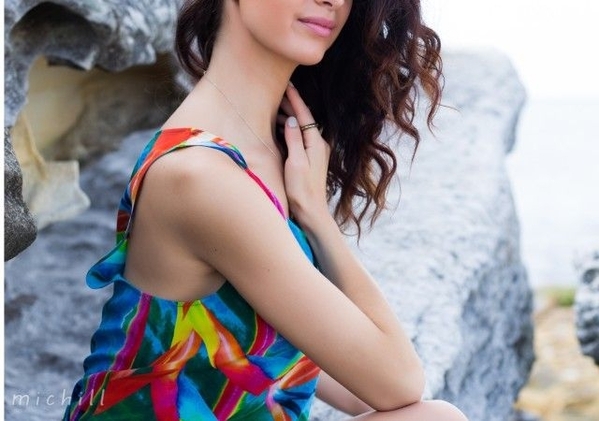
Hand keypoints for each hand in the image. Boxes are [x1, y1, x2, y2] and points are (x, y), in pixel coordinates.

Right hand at [280, 84, 330, 226]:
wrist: (312, 213)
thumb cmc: (302, 190)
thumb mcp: (295, 163)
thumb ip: (293, 139)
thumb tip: (291, 119)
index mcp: (316, 143)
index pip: (304, 115)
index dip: (295, 99)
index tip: (287, 84)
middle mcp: (318, 145)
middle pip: (303, 119)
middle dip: (291, 105)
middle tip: (276, 91)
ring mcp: (315, 152)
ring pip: (300, 128)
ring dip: (288, 117)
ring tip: (273, 107)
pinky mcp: (310, 159)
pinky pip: (299, 138)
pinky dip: (289, 130)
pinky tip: (279, 129)